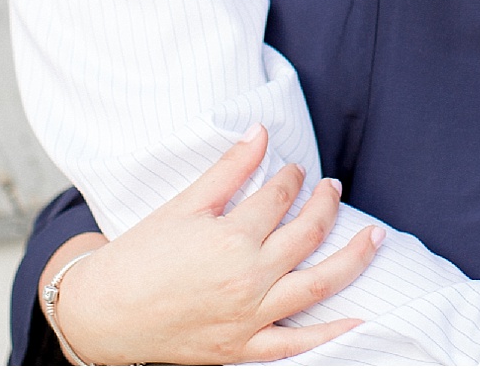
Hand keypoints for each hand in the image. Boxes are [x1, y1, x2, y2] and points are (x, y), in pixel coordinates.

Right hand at [46, 123, 383, 364]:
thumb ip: (229, 168)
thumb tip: (261, 132)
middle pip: (307, 234)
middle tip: (334, 188)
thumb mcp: (183, 204)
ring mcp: (250, 316)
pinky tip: (362, 320)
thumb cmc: (139, 257)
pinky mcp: (244, 347)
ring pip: (319, 284)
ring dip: (353, 257)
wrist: (104, 313)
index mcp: (231, 237)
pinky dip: (333, 335)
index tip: (296, 171)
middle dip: (326, 205)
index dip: (292, 178)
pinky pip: (299, 346)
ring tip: (375, 237)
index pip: (279, 197)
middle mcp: (248, 277)